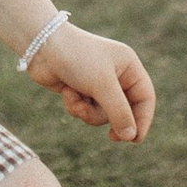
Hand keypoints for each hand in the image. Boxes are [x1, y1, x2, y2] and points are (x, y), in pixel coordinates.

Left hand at [29, 22, 156, 145]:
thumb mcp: (102, 85)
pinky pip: (86, 110)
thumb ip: (119, 112)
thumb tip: (131, 136)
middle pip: (124, 110)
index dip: (143, 119)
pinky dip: (76, 106)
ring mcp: (97, 83)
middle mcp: (116, 74)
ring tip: (77, 103)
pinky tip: (66, 93)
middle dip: (111, 119)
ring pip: (103, 114)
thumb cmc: (77, 58)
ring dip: (88, 113)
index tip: (135, 140)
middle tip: (112, 138)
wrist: (41, 47)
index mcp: (128, 66)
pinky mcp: (81, 90)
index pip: (145, 97)